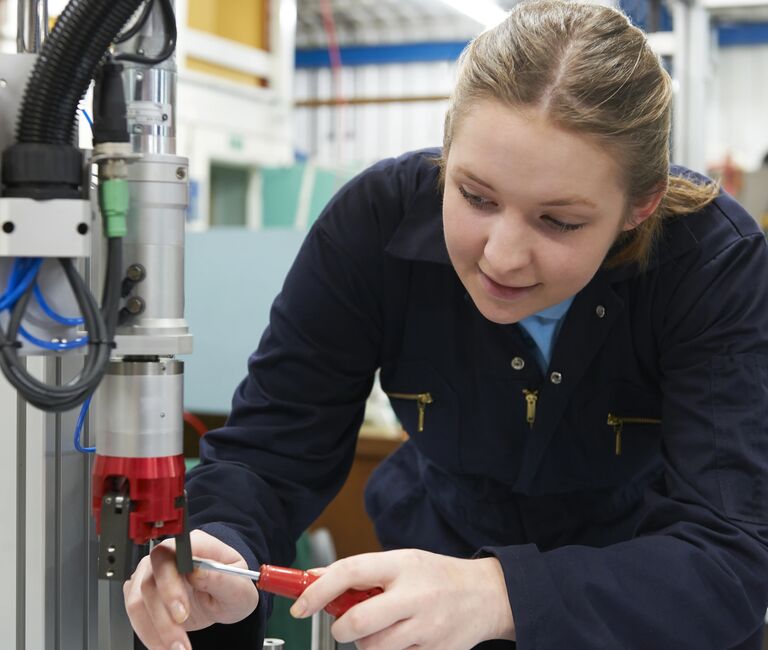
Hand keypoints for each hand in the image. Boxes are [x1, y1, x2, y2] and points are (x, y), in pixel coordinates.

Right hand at [124, 529, 259, 649]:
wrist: (225, 598)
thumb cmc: (233, 586)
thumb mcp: (239, 586)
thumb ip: (221, 578)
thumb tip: (197, 571)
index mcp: (193, 544)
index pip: (168, 556)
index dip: (169, 585)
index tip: (181, 614)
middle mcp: (168, 555)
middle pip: (149, 583)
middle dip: (164, 620)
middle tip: (180, 644)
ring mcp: (152, 573)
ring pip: (137, 602)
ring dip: (154, 632)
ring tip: (176, 649)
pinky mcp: (144, 593)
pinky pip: (135, 614)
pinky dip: (148, 634)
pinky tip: (165, 645)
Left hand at [290, 549, 514, 649]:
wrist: (486, 595)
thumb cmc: (436, 576)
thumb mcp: (402, 562)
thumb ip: (362, 572)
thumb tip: (316, 579)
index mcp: (402, 565)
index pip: (350, 572)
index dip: (317, 591)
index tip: (299, 606)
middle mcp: (415, 596)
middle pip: (358, 623)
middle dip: (341, 629)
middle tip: (345, 623)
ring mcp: (427, 629)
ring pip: (373, 648)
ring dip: (367, 642)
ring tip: (386, 626)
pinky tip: (406, 636)